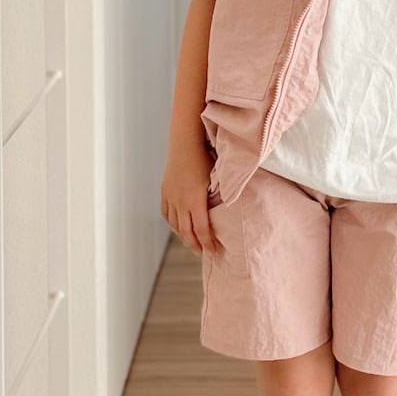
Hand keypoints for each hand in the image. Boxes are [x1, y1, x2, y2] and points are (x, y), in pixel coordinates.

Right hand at [160, 138, 218, 255]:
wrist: (185, 142)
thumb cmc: (205, 157)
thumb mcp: (217, 178)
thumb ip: (222, 195)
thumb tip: (232, 210)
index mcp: (195, 200)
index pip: (202, 229)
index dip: (208, 243)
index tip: (215, 251)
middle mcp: (180, 201)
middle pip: (186, 231)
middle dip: (195, 244)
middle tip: (204, 253)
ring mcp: (170, 196)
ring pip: (175, 224)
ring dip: (183, 236)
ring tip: (192, 243)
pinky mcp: (165, 191)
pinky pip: (166, 213)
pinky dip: (173, 223)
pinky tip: (178, 227)